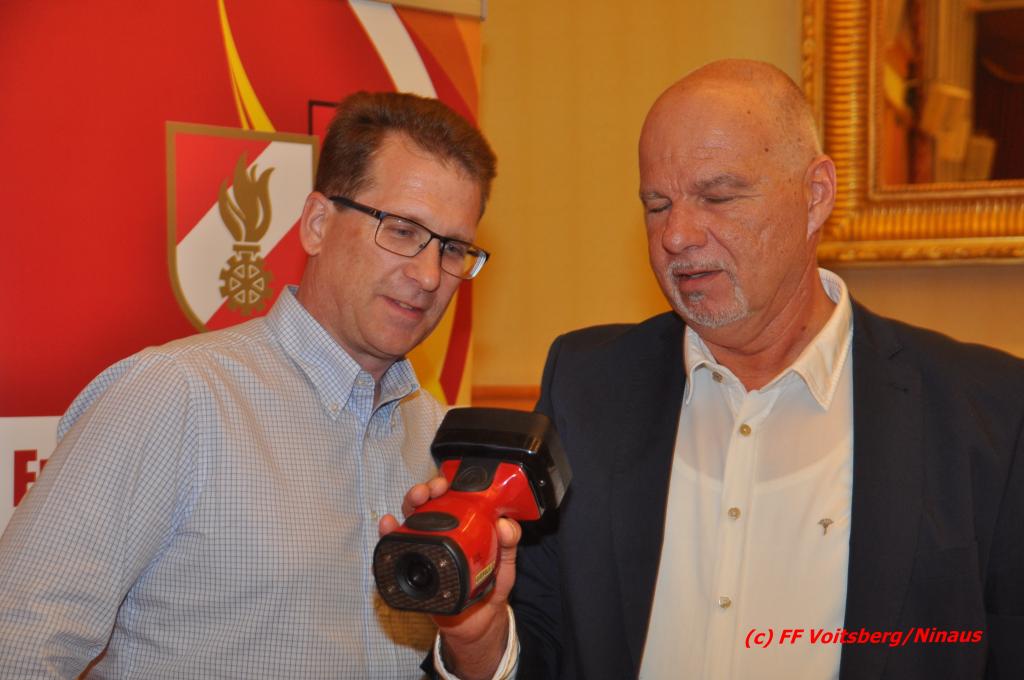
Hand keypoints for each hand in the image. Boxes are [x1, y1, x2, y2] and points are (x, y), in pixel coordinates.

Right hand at [378, 477, 521, 679]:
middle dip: (422, 491)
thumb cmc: (490, 585)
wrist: (479, 621)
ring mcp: (423, 549)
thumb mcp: (506, 563)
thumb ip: (510, 543)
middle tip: (428, 492)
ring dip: (405, 509)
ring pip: (407, 522)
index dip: (443, 485)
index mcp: (460, 524)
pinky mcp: (412, 569)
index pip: (448, 496)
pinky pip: (396, 552)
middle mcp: (438, 532)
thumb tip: (506, 524)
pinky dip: (388, 538)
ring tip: (409, 504)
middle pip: (424, 504)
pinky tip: (387, 527)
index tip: (446, 483)